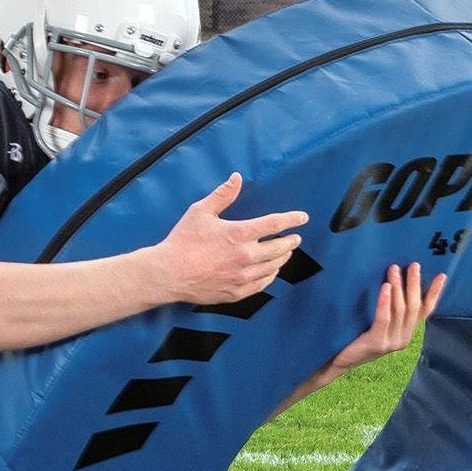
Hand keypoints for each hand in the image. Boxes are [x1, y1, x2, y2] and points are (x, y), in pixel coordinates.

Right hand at [155, 173, 307, 304]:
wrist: (168, 274)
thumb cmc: (182, 242)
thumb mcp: (200, 212)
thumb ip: (222, 195)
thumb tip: (236, 178)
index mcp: (239, 234)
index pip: (274, 224)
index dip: (292, 219)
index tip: (303, 218)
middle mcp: (245, 256)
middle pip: (279, 248)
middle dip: (291, 241)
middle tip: (295, 238)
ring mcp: (242, 276)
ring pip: (273, 267)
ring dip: (283, 258)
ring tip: (286, 253)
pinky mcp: (236, 292)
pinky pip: (262, 284)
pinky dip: (270, 276)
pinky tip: (272, 272)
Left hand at [266, 262, 444, 420]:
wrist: (337, 360)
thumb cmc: (354, 337)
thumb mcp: (376, 323)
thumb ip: (388, 310)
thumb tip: (393, 280)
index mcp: (405, 334)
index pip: (425, 312)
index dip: (434, 293)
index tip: (442, 275)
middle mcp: (403, 339)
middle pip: (414, 307)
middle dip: (415, 284)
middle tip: (413, 265)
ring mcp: (392, 342)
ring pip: (401, 310)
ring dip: (399, 287)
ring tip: (394, 269)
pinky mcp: (378, 342)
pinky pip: (385, 318)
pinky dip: (385, 301)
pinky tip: (385, 287)